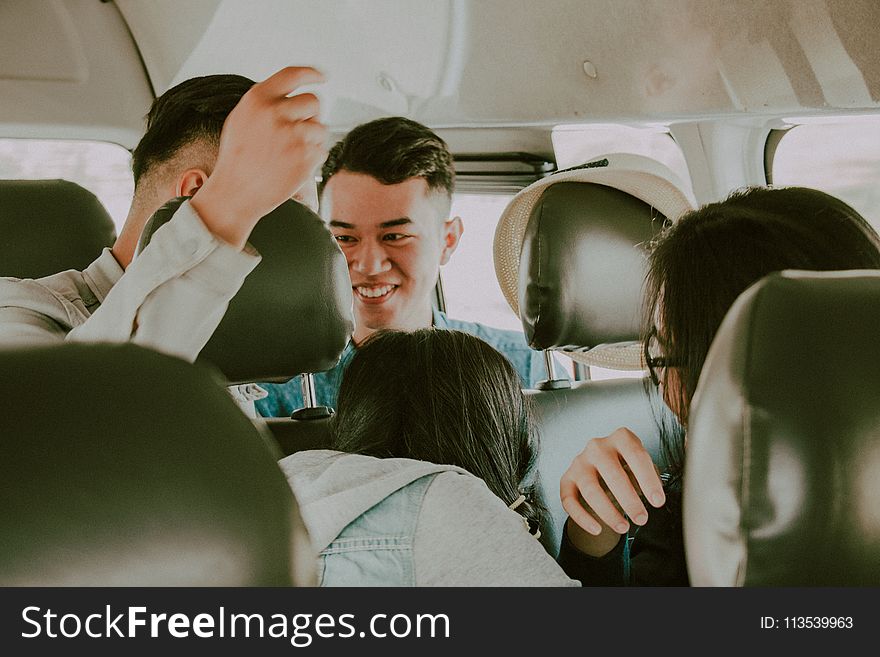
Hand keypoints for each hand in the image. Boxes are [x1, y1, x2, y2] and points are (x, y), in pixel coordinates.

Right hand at [191, 66, 327, 247]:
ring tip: (289, 153)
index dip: (312, 74)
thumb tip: (292, 94)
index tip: (322, 76)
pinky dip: (312, 158)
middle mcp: (276, 113)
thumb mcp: (242, 118)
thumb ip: (266, 102)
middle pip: (314, 101)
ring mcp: (293, 135)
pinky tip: (293, 166)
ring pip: (320, 128)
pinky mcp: (305, 156)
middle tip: (297, 132)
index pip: (293, 75)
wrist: (237, 192)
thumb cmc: (238, 158)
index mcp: (258, 99)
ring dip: (311, 139)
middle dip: (310, 115)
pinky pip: (322, 150)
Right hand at [560, 427, 664, 539]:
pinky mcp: (567, 479)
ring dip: (608, 512)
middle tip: (642, 519)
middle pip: (612, 474)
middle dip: (629, 500)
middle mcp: (597, 447)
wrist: (602, 468)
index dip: (648, 480)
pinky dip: (582, 518)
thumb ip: (650, 475)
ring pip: (591, 489)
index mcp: (621, 438)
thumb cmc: (628, 467)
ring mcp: (579, 462)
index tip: (657, 502)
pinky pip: (569, 501)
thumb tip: (655, 496)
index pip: (636, 455)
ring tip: (624, 527)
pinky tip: (597, 529)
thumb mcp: (641, 465)